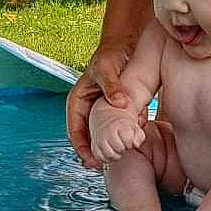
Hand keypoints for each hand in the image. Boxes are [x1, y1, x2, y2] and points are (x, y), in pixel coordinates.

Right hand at [66, 45, 131, 168]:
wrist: (126, 44)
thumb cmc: (111, 54)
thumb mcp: (107, 68)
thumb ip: (112, 86)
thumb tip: (120, 104)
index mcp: (78, 101)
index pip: (75, 132)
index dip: (82, 149)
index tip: (92, 162)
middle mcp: (88, 109)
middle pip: (89, 138)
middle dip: (96, 154)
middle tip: (106, 167)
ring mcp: (103, 111)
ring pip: (105, 135)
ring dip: (112, 146)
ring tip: (121, 158)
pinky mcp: (118, 110)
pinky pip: (121, 127)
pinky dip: (126, 134)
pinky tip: (136, 140)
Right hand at [90, 115, 145, 163]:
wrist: (102, 112)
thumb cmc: (120, 119)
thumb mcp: (134, 123)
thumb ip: (139, 135)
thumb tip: (136, 145)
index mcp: (118, 125)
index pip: (128, 141)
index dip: (130, 143)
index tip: (129, 139)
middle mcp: (107, 132)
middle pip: (119, 149)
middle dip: (124, 149)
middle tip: (123, 144)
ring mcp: (99, 138)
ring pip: (109, 155)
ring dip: (116, 156)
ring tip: (118, 150)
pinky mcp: (94, 144)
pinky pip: (99, 157)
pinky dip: (106, 159)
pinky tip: (111, 154)